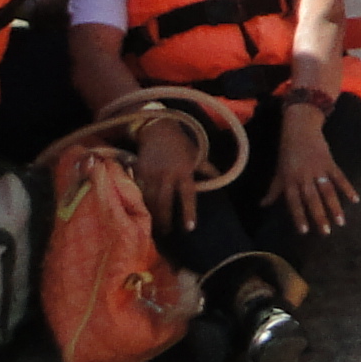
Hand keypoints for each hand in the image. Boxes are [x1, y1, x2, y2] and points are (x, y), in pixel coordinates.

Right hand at [133, 116, 198, 236]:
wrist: (158, 128)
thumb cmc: (180, 144)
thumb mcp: (195, 155)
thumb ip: (207, 169)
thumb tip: (220, 179)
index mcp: (184, 171)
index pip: (188, 196)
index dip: (188, 213)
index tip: (189, 228)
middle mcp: (168, 174)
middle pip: (165, 203)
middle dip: (165, 220)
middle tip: (166, 232)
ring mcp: (152, 173)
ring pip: (150, 200)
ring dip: (152, 215)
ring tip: (154, 226)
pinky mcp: (139, 172)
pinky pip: (140, 191)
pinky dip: (141, 202)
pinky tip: (143, 211)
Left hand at [272, 100, 356, 238]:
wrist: (299, 128)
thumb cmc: (287, 151)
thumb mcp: (279, 171)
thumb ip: (274, 190)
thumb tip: (262, 205)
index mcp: (290, 179)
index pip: (294, 201)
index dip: (298, 216)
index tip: (304, 231)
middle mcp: (303, 176)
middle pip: (312, 199)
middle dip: (319, 216)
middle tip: (326, 232)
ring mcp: (317, 169)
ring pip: (327, 191)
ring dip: (334, 207)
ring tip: (341, 222)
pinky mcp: (329, 162)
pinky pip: (339, 177)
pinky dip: (347, 188)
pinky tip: (355, 200)